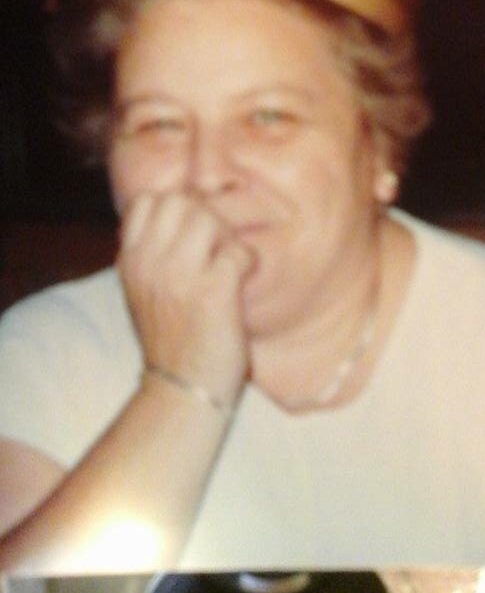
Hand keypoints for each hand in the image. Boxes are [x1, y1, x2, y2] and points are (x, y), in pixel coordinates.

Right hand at [118, 191, 255, 405]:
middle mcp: (149, 263)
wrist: (180, 391)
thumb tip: (180, 210)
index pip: (148, 201)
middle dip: (204, 218)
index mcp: (130, 261)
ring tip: (226, 264)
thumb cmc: (170, 338)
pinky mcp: (213, 292)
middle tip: (214, 249)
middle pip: (180, 202)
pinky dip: (247, 262)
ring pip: (208, 218)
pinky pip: (238, 252)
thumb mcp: (142, 290)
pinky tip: (241, 282)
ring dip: (225, 237)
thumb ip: (152, 252)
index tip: (189, 235)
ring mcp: (179, 276)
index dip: (175, 208)